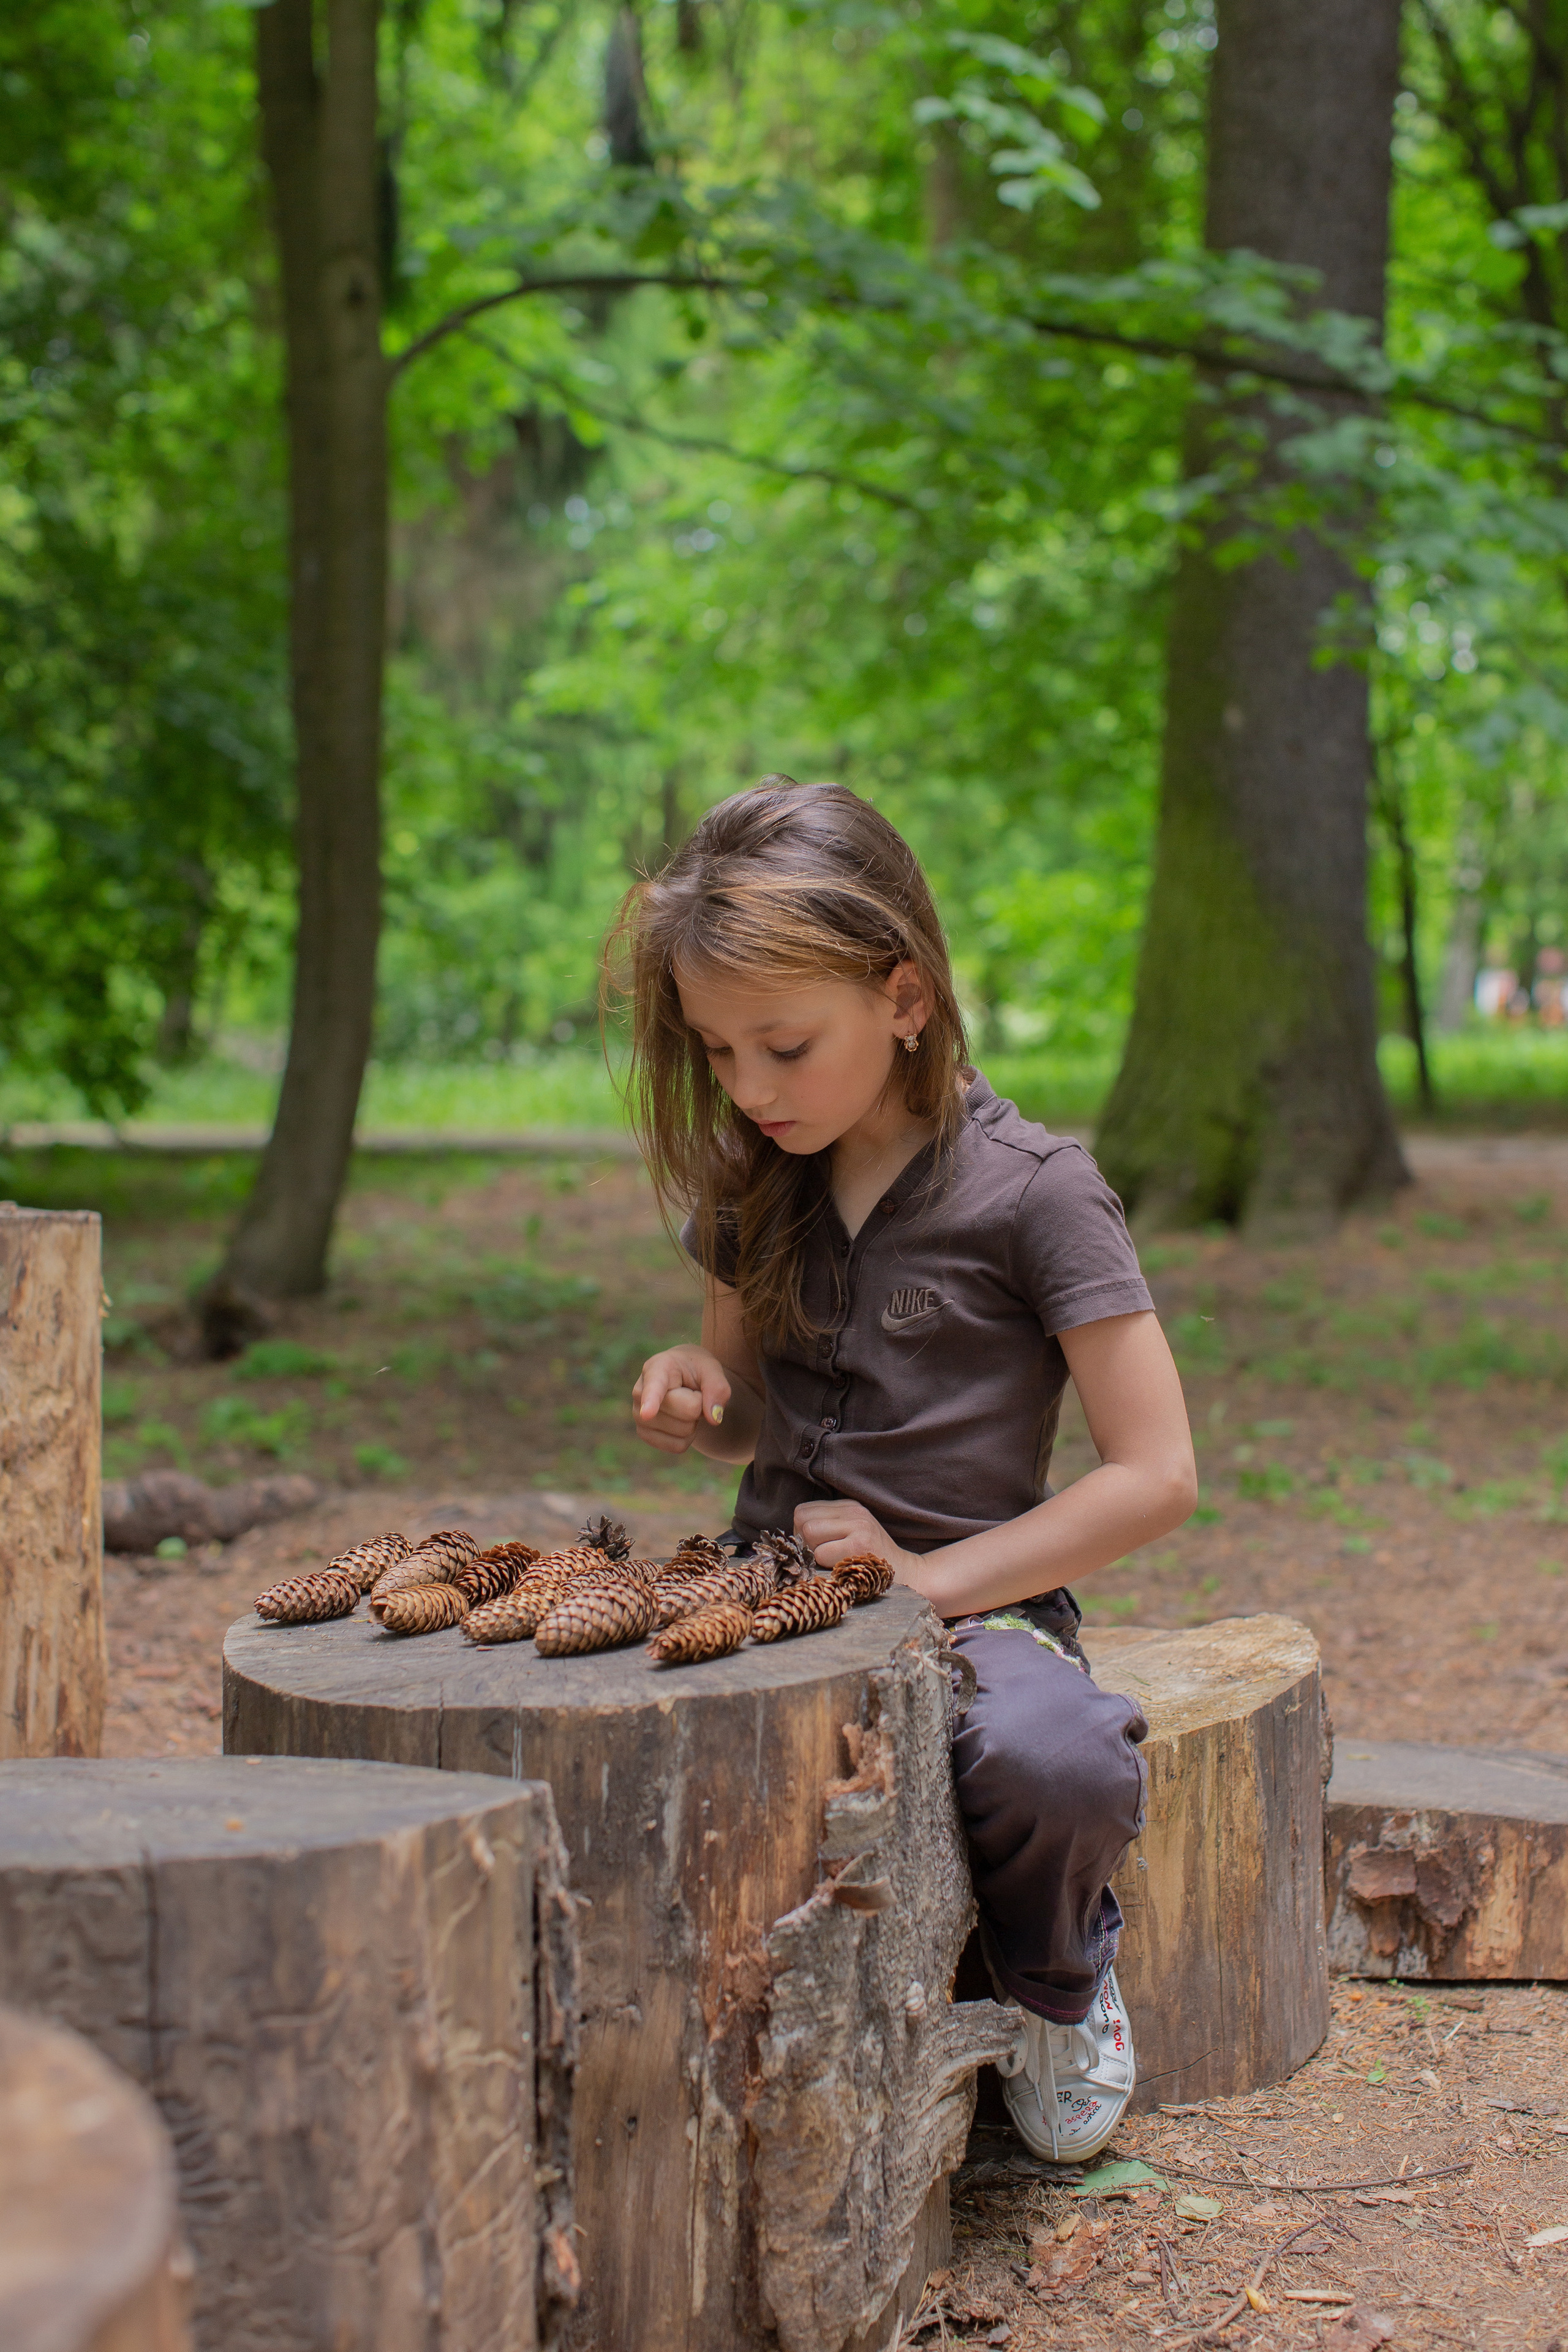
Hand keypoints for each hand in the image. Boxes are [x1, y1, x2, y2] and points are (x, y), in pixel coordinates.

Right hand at [632, 1345, 731, 1455]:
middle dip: (699, 1405)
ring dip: (693, 1421)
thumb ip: (717, 1387)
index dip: (651, 1401)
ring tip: (684, 1403)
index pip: (655, 1387)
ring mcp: (639, 1416)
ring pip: (683, 1432)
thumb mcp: (711, 1369)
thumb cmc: (695, 1370)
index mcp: (657, 1368)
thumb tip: (713, 1418)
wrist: (682, 1378)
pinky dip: (688, 1437)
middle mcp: (640, 1392)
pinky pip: (678, 1446)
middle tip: (692, 1393)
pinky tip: (680, 1419)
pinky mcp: (645, 1435)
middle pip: (687, 1412)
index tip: (647, 1414)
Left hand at [793, 1498, 915, 1578]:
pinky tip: (841, 1569)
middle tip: (822, 1558)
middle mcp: (853, 1512)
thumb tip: (793, 1538)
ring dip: (814, 1554)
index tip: (817, 1548)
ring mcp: (858, 1526)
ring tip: (832, 1562)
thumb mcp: (852, 1533)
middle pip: (802, 1519)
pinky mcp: (859, 1544)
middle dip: (804, 1543)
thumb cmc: (872, 1561)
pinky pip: (821, 1553)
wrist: (909, 1575)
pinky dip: (824, 1565)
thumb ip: (827, 1527)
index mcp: (848, 1507)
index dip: (802, 1532)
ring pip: (808, 1533)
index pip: (803, 1511)